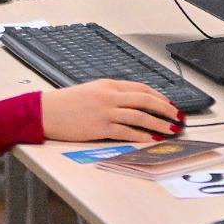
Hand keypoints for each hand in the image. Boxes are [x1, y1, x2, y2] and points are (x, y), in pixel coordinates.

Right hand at [40, 79, 184, 142]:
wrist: (45, 112)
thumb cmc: (66, 103)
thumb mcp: (92, 91)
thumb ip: (111, 94)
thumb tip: (132, 103)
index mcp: (109, 84)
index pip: (141, 88)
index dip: (159, 97)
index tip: (169, 105)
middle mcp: (110, 96)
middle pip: (146, 100)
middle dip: (165, 109)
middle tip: (178, 117)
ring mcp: (106, 111)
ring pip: (140, 116)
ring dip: (158, 123)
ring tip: (170, 130)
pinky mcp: (100, 127)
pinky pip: (126, 131)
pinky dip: (141, 135)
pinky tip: (150, 139)